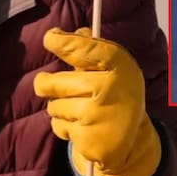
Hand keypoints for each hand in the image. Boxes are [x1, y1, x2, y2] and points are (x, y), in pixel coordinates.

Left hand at [33, 28, 161, 175]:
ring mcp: (97, 115)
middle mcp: (109, 88)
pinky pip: (58, 126)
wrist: (131, 141)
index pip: (85, 49)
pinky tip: (83, 127)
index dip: (64, 43)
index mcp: (118, 66)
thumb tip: (61, 34)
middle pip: (53, 83)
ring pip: (53, 106)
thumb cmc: (116, 95)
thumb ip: (88, 50)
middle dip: (45, 84)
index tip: (50, 38)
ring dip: (59, 108)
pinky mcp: (86, 139)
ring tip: (81, 110)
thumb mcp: (112, 69)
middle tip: (46, 83)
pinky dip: (64, 126)